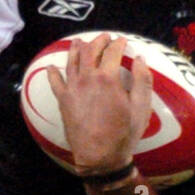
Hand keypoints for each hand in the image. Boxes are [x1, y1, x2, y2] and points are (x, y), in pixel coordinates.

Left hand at [47, 34, 153, 175]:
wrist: (99, 157)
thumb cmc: (123, 134)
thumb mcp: (141, 108)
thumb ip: (143, 80)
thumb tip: (141, 59)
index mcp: (108, 78)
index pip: (112, 51)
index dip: (118, 43)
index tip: (122, 40)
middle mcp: (87, 78)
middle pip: (90, 51)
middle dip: (99, 41)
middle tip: (105, 38)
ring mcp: (72, 88)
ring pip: (72, 61)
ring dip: (76, 48)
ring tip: (79, 42)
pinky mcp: (63, 101)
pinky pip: (55, 82)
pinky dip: (53, 73)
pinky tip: (51, 67)